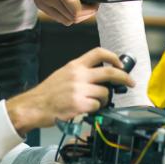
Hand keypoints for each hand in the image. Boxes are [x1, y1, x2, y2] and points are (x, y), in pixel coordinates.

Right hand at [1, 0, 98, 25]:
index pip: (77, 11)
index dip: (90, 10)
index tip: (96, 3)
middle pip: (73, 18)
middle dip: (87, 14)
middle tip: (92, 4)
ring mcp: (43, 3)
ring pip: (65, 20)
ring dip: (76, 16)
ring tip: (83, 6)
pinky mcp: (39, 4)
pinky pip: (56, 17)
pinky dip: (66, 15)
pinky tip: (71, 4)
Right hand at [6, 48, 134, 134]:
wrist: (34, 106)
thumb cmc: (48, 93)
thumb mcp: (64, 74)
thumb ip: (81, 72)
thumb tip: (101, 76)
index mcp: (75, 66)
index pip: (98, 53)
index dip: (113, 57)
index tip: (120, 64)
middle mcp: (78, 75)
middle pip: (110, 72)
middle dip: (124, 78)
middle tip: (130, 82)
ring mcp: (79, 90)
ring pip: (105, 93)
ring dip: (104, 99)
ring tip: (95, 102)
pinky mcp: (79, 105)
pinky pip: (97, 106)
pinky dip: (95, 110)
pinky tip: (87, 110)